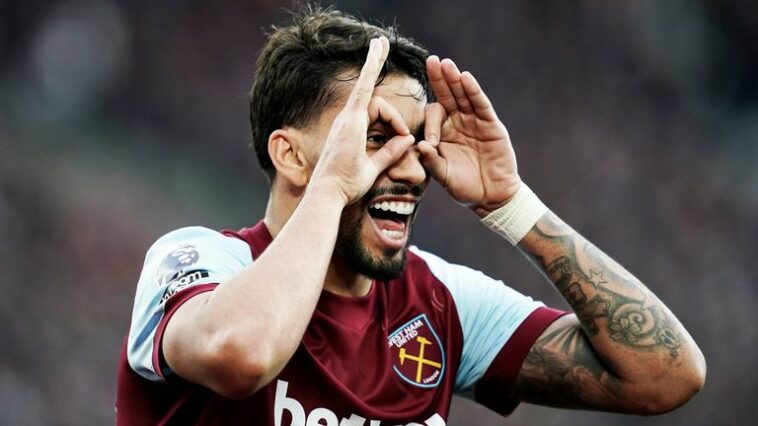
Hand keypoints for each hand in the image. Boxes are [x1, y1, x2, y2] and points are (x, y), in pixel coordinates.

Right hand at [309, 37, 415, 204]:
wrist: (330, 193)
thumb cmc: (346, 185)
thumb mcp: (373, 168)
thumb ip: (390, 153)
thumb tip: (407, 140)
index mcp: (351, 131)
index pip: (369, 105)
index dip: (387, 110)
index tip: (398, 120)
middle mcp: (346, 120)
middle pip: (373, 100)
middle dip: (374, 63)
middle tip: (381, 40)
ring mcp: (347, 118)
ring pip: (376, 104)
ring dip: (393, 118)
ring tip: (401, 138)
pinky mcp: (351, 119)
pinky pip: (363, 87)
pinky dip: (371, 67)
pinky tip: (377, 47)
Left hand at [418, 56, 521, 216]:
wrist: (491, 197)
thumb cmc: (464, 187)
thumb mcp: (443, 175)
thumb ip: (431, 161)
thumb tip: (419, 145)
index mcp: (443, 133)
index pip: (433, 116)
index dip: (431, 125)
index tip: (433, 142)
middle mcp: (457, 123)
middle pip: (447, 96)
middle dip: (439, 79)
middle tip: (431, 60)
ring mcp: (475, 122)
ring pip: (463, 96)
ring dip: (455, 79)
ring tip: (446, 63)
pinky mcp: (491, 125)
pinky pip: (481, 105)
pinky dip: (474, 92)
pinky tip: (465, 78)